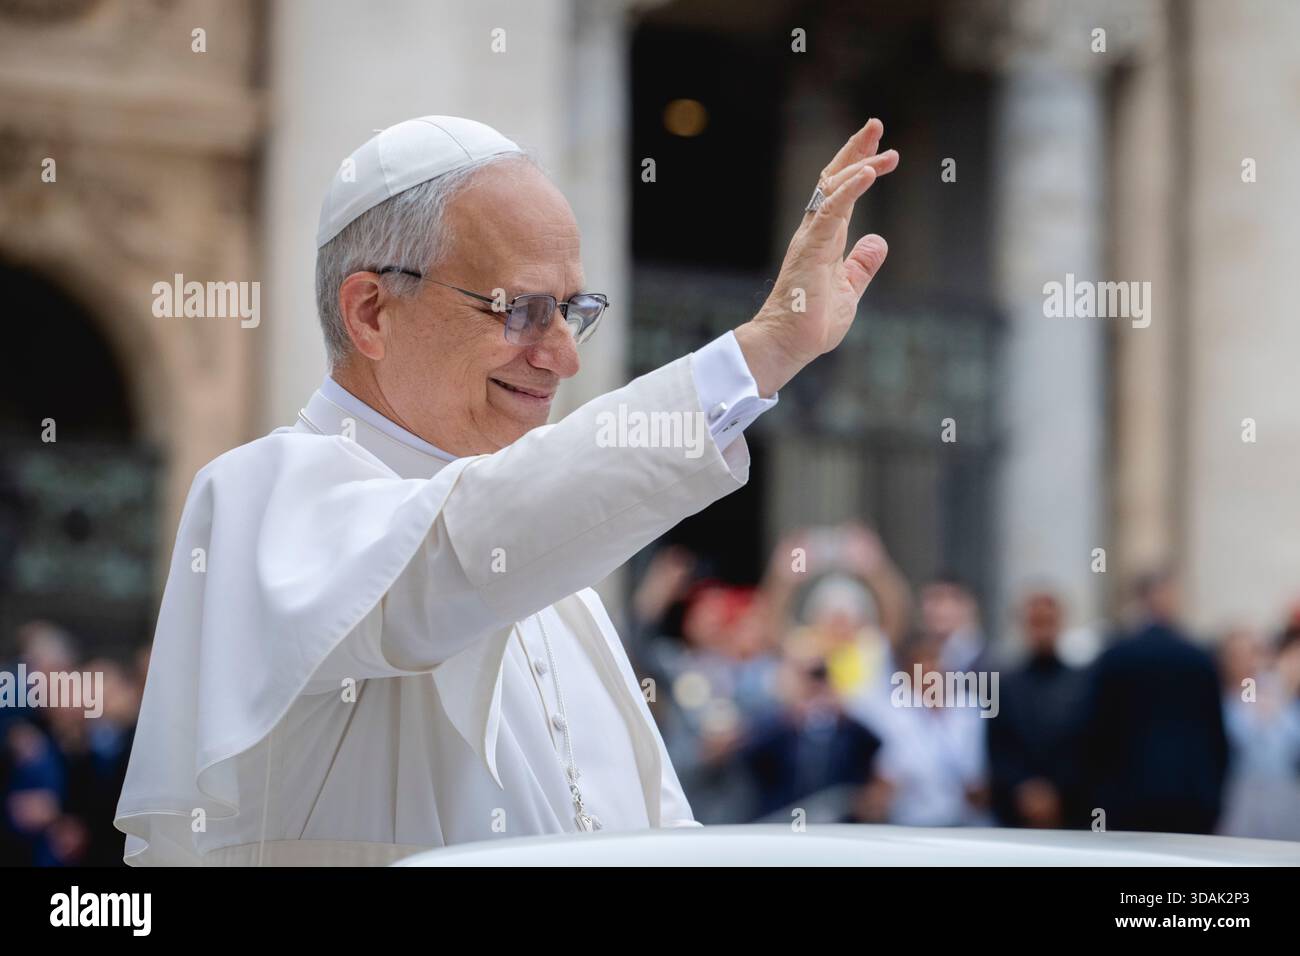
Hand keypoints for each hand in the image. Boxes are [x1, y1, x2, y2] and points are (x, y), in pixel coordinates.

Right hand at [735, 118, 897, 395]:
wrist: (787, 343)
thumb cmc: (811, 322)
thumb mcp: (848, 289)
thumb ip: (861, 265)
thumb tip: (878, 240)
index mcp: (824, 239)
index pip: (842, 194)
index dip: (861, 168)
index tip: (882, 151)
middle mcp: (815, 232)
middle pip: (834, 179)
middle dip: (856, 150)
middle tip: (877, 126)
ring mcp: (811, 238)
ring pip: (832, 188)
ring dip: (859, 163)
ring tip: (884, 148)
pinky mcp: (811, 249)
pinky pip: (831, 211)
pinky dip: (849, 189)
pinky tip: (868, 172)